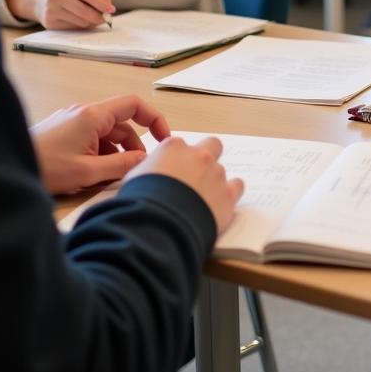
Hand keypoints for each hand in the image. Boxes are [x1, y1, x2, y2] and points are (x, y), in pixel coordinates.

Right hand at [6, 0, 114, 28]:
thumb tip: (109, 5)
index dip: (103, 4)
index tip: (111, 10)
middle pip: (86, 11)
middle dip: (99, 17)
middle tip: (105, 18)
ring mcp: (51, 10)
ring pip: (81, 22)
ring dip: (91, 22)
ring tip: (90, 16)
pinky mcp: (49, 23)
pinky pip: (73, 28)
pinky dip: (80, 26)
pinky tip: (78, 19)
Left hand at [31, 94, 170, 194]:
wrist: (9, 167)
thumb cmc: (45, 167)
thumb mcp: (88, 172)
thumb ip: (120, 165)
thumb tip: (145, 161)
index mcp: (93, 115)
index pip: (134, 105)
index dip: (154, 119)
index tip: (162, 139)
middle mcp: (84, 113)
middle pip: (122, 122)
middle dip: (133, 145)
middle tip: (135, 169)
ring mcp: (73, 121)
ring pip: (108, 132)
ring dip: (116, 152)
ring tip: (113, 176)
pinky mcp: (64, 132)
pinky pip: (93, 138)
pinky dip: (101, 153)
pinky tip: (95, 174)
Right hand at [126, 135, 243, 233]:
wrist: (157, 225)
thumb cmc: (140, 202)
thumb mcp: (133, 179)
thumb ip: (148, 169)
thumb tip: (150, 170)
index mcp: (173, 147)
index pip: (180, 146)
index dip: (177, 160)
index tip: (173, 173)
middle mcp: (198, 155)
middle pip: (211, 146)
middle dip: (206, 158)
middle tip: (196, 177)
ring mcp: (216, 173)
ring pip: (221, 171)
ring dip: (214, 183)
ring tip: (200, 202)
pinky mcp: (228, 194)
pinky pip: (237, 186)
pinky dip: (231, 194)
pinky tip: (220, 204)